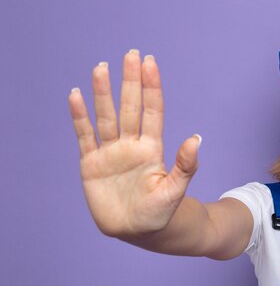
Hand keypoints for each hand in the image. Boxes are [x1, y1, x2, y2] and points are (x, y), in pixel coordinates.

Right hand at [68, 50, 200, 238]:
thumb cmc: (160, 213)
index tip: (150, 63)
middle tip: (131, 54)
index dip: (151, 88)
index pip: (152, 111)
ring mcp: (111, 152)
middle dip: (130, 81)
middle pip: (130, 107)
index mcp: (152, 149)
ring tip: (101, 67)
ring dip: (102, 93)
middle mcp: (131, 145)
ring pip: (106, 116)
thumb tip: (196, 138)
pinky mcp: (91, 164)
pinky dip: (79, 117)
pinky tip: (76, 95)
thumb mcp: (175, 191)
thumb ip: (185, 166)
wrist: (138, 231)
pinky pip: (84, 136)